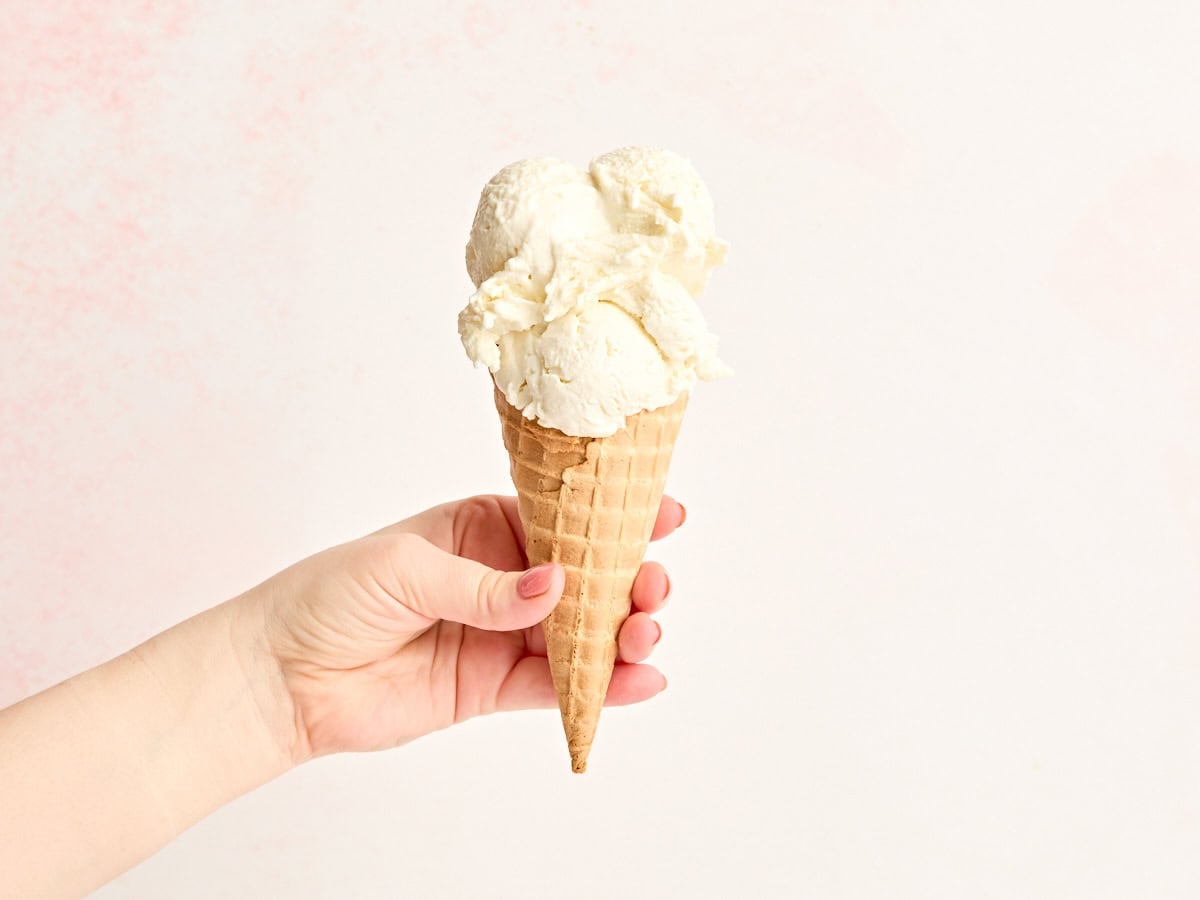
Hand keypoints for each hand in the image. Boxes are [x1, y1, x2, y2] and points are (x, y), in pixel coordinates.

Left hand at [243, 494, 683, 761]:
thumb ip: (484, 585)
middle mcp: (502, 578)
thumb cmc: (331, 597)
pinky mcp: (494, 687)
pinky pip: (557, 685)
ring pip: (580, 632)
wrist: (284, 675)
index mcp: (482, 528)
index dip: (614, 517)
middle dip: (628, 580)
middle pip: (584, 577)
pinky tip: (638, 683)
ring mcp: (502, 634)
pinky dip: (600, 686)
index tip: (665, 514)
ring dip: (622, 634)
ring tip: (645, 637)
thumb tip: (556, 586)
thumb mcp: (406, 568)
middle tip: (652, 590)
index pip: (561, 519)